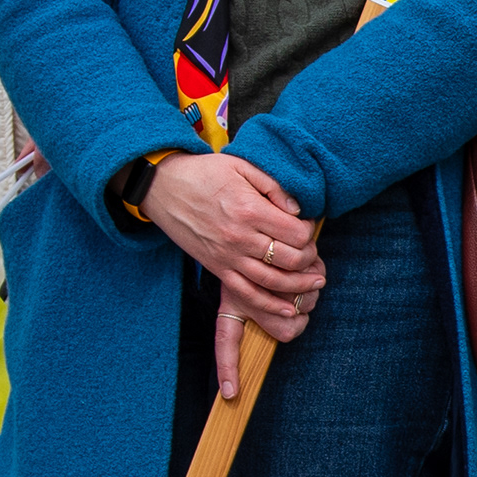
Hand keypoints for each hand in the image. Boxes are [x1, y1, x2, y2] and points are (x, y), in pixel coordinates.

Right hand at [143, 151, 321, 347]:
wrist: (160, 185)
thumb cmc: (203, 172)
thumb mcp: (242, 166)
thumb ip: (274, 186)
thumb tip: (298, 209)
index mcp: (250, 210)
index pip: (296, 234)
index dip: (308, 232)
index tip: (305, 226)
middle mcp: (240, 237)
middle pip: (290, 260)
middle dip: (309, 258)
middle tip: (313, 253)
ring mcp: (227, 256)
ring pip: (272, 281)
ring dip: (299, 286)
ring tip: (316, 282)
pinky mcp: (216, 267)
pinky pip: (246, 292)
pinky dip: (268, 305)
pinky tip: (286, 310)